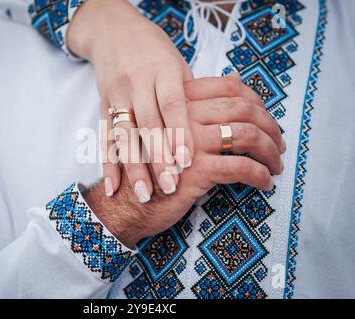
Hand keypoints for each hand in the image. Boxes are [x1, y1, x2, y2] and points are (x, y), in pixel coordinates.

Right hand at [68, 0, 194, 201]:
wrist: (112, 31)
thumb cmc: (153, 49)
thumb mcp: (177, 63)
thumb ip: (193, 92)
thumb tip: (222, 121)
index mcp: (161, 69)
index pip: (171, 104)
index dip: (178, 133)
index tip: (186, 162)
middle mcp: (136, 82)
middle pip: (147, 124)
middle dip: (158, 158)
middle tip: (169, 186)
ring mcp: (116, 95)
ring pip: (124, 135)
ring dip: (133, 167)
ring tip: (144, 193)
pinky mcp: (102, 107)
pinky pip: (104, 138)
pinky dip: (107, 164)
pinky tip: (112, 186)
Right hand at [85, 75, 284, 247]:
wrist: (122, 201)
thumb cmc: (148, 164)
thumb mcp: (166, 124)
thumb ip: (194, 106)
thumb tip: (234, 80)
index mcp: (178, 99)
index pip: (231, 88)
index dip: (257, 101)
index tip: (268, 119)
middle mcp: (184, 114)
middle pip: (244, 109)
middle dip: (271, 127)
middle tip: (280, 144)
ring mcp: (189, 140)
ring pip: (247, 135)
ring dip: (270, 151)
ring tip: (276, 164)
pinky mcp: (194, 169)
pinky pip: (240, 167)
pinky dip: (259, 175)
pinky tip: (264, 183)